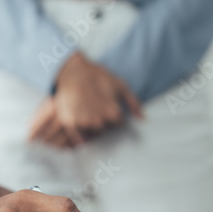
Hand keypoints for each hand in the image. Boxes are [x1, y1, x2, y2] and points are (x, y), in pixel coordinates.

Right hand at [28, 52, 142, 145]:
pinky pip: (77, 140)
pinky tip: (80, 129)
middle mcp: (98, 121)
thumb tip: (142, 118)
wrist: (72, 71)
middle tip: (96, 109)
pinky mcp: (69, 124)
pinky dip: (79, 138)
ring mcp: (83, 123)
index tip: (110, 108)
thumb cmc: (98, 76)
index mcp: (112, 112)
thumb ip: (133, 102)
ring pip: (92, 135)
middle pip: (105, 131)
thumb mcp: (120, 85)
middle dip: (103, 123)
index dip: (116, 117)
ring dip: (91, 129)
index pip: (119, 125)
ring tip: (87, 113)